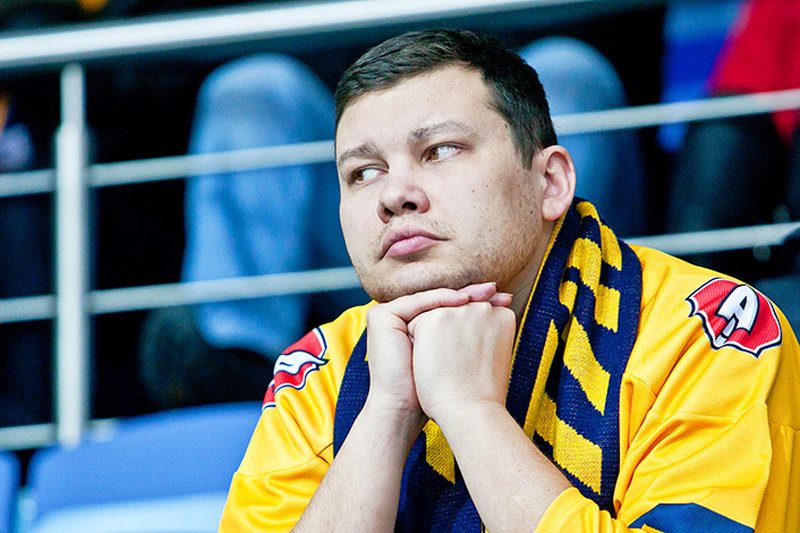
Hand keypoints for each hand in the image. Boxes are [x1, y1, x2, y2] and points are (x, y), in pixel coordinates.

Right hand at [363, 283, 510, 431]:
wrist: (406, 409)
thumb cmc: (435, 390)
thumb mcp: (454, 352)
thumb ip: (466, 329)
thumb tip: (502, 309)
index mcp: (412, 322)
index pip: (447, 306)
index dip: (475, 303)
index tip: (504, 301)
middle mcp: (398, 316)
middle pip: (441, 301)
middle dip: (473, 295)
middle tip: (497, 290)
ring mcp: (386, 314)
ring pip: (431, 299)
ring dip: (461, 294)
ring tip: (488, 292)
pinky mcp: (381, 316)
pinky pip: (418, 302)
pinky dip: (443, 299)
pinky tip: (465, 299)